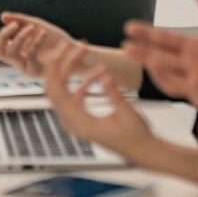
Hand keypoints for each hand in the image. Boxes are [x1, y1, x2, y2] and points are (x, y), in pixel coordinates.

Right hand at [0, 12, 77, 77]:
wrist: (74, 52)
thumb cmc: (55, 39)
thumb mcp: (36, 25)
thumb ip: (20, 21)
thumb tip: (2, 16)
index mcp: (15, 50)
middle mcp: (17, 60)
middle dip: (2, 35)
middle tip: (13, 25)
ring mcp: (25, 66)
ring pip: (11, 53)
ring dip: (19, 37)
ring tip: (31, 27)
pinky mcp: (37, 70)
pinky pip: (30, 54)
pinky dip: (35, 41)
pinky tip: (42, 32)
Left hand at [43, 44, 154, 160]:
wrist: (143, 151)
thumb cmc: (137, 136)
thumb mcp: (127, 113)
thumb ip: (114, 94)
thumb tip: (105, 76)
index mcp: (81, 125)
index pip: (59, 95)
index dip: (53, 73)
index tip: (54, 54)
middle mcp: (74, 124)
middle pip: (56, 89)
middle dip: (60, 65)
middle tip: (67, 45)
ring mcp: (77, 121)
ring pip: (65, 90)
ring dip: (72, 70)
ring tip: (84, 50)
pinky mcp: (83, 118)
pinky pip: (75, 95)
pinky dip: (84, 81)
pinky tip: (100, 71)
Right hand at [123, 0, 197, 124]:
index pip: (165, 39)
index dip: (147, 33)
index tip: (129, 26)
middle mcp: (194, 67)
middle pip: (161, 59)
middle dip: (142, 52)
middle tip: (126, 45)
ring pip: (170, 79)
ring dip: (158, 70)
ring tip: (148, 59)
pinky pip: (191, 95)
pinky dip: (182, 86)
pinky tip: (180, 77)